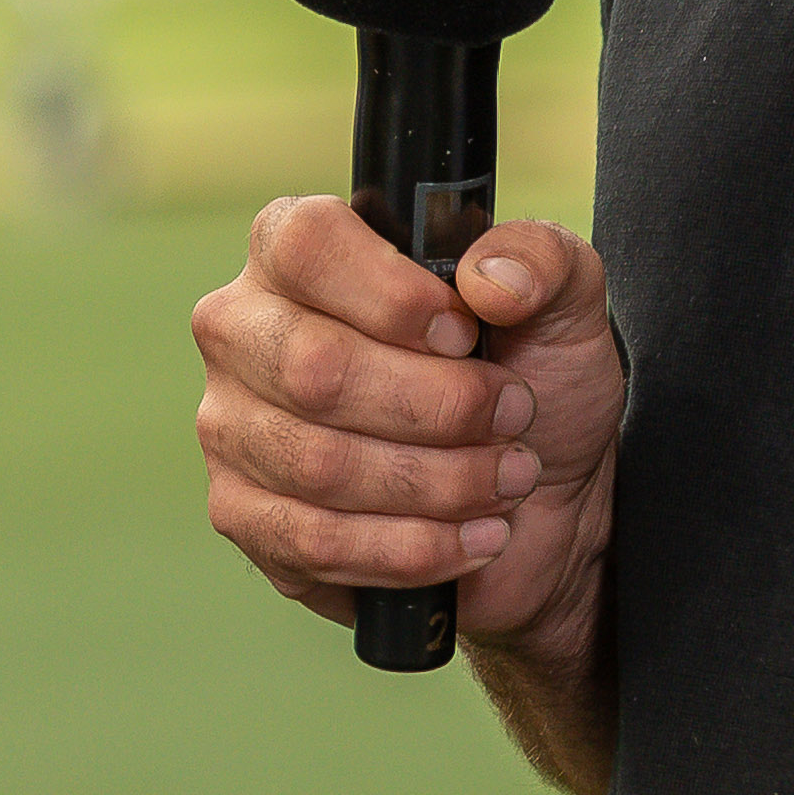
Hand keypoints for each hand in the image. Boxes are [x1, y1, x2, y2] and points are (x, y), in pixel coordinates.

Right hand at [193, 204, 621, 677]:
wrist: (537, 500)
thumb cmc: (530, 382)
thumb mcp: (562, 303)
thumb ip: (540, 259)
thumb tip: (487, 280)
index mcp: (297, 251)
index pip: (305, 246)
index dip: (392, 297)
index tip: (466, 334)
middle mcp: (244, 329)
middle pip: (311, 366)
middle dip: (438, 407)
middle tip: (510, 417)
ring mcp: (230, 424)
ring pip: (318, 464)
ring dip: (439, 483)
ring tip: (505, 480)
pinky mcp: (241, 513)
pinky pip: (313, 541)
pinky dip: (411, 548)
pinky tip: (469, 536)